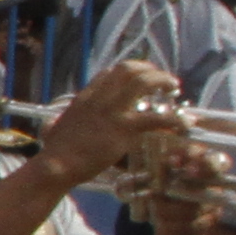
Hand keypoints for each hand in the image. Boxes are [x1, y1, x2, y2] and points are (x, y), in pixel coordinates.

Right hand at [37, 57, 185, 194]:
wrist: (58, 165)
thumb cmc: (55, 152)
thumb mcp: (54, 128)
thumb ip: (57, 123)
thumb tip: (51, 125)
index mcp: (86, 97)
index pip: (110, 72)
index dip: (131, 70)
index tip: (141, 77)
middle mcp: (101, 98)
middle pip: (129, 69)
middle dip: (151, 70)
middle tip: (163, 81)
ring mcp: (114, 112)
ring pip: (144, 83)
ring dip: (164, 82)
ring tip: (174, 89)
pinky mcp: (125, 129)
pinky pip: (157, 119)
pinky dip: (175, 120)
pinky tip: (183, 125)